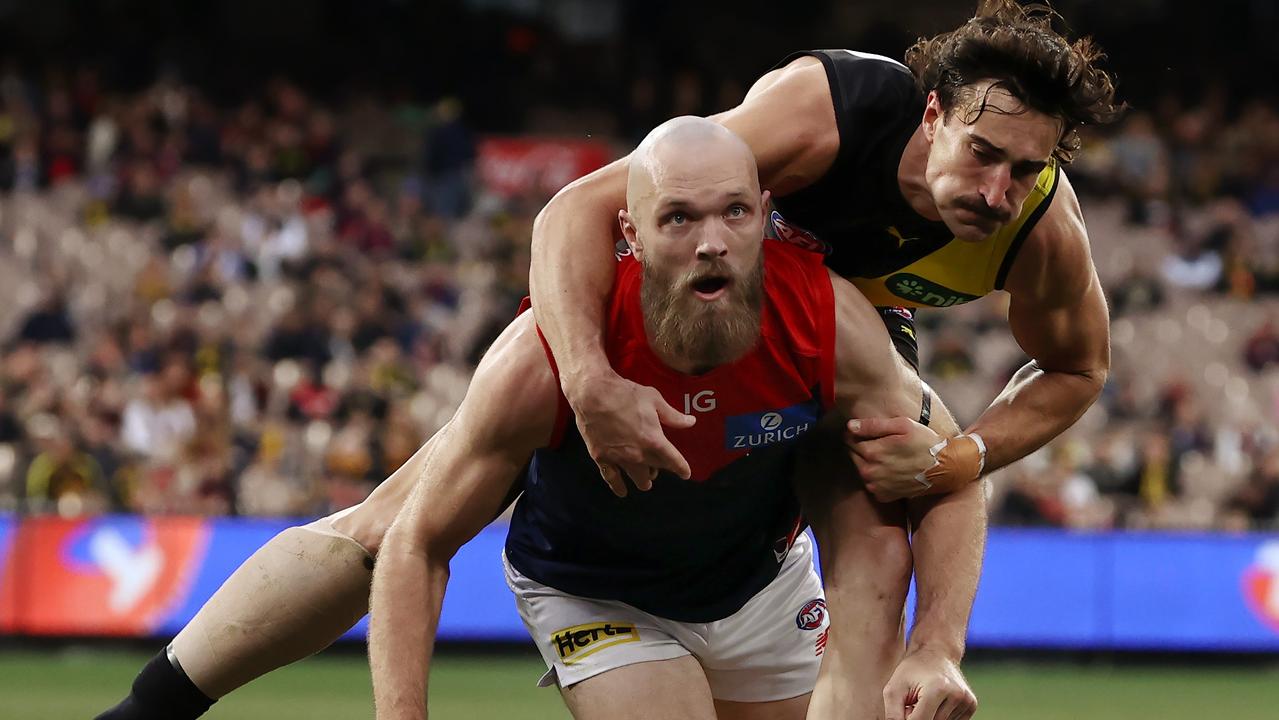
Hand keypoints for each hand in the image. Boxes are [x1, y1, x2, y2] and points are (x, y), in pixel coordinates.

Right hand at [563, 368, 695, 495]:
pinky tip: (622, 492)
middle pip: (655, 470)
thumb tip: (691, 422)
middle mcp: (638, 454)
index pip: (674, 461)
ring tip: (646, 482)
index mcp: (654, 440)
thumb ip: (673, 416)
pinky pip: (612, 478)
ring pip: (637, 478)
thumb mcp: (654, 400)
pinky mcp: (602, 457)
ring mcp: (619, 458)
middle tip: (660, 466)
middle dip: (661, 470)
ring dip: (644, 480)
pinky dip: (618, 486)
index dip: (682, 469)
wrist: (593, 394)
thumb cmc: (625, 393)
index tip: (686, 473)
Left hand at [844, 417, 943, 501]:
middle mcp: (870, 472)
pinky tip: (891, 470)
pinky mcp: (883, 496)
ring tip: (889, 456)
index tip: (869, 432)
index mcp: (873, 452)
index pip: (850, 439)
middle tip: (882, 444)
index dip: (857, 433)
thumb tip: (850, 426)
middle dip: (862, 447)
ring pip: (861, 469)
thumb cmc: (925, 443)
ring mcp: (876, 486)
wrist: (944, 468)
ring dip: (868, 462)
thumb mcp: (902, 425)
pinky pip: (871, 483)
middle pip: (853, 455)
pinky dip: (876, 476)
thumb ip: (873, 425)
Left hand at [883, 648, 976, 719]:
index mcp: (937, 688)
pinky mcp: (971, 705)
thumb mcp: (894, 688)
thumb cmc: (912, 670)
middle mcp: (956, 695)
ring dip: (929, 718)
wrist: (936, 652)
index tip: (904, 710)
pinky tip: (934, 704)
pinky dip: (939, 717)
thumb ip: (893, 713)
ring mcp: (967, 701)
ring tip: (922, 702)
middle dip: (918, 718)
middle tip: (912, 703)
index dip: (907, 719)